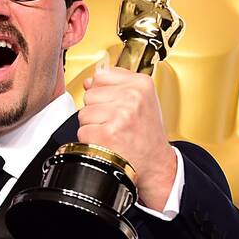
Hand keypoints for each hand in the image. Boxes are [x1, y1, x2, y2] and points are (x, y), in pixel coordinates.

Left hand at [79, 61, 176, 210]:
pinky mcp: (107, 134)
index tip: (115, 103)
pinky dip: (91, 140)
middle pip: (90, 95)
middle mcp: (132, 97)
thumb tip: (89, 82)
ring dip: (92, 125)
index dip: (103, 92)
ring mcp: (120, 115)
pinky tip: (108, 142)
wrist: (156, 162)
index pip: (101, 75)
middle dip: (97, 109)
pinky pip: (82, 131)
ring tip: (112, 131)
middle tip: (115, 121)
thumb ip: (116, 85)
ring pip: (84, 113)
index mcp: (141, 84)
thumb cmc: (147, 133)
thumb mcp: (142, 100)